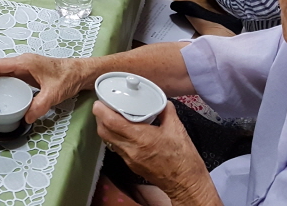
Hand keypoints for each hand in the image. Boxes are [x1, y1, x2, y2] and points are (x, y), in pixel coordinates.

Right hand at [0, 55, 88, 123]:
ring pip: (2, 69)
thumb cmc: (68, 76)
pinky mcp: (28, 71)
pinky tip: (2, 91)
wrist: (79, 72)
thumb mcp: (54, 94)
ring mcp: (24, 66)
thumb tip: (26, 117)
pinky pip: (9, 74)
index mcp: (25, 63)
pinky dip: (1, 80)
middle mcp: (22, 62)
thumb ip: (39, 106)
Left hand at [94, 101, 215, 200]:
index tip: (100, 102)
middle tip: (103, 106)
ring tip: (111, 116)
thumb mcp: (177, 129)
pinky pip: (117, 148)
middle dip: (100, 117)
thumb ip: (167, 111)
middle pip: (104, 131)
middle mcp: (131, 149)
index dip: (102, 110)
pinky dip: (114, 137)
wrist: (186, 184)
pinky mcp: (131, 165)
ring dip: (105, 128)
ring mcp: (130, 159)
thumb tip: (162, 102)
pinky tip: (122, 131)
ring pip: (108, 140)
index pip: (111, 123)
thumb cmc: (183, 159)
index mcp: (141, 138)